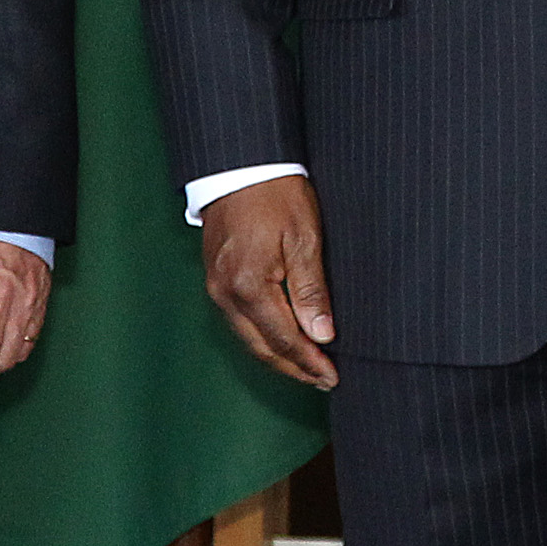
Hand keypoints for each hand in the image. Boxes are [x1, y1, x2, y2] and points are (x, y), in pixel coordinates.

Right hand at [201, 175, 336, 390]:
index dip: (309, 362)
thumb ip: (311, 291)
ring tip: (306, 367)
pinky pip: (238, 321)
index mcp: (250, 286)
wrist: (241, 165)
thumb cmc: (276, 194)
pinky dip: (262, 337)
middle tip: (322, 380)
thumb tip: (322, 335)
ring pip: (248, 338)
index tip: (331, 376)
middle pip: (262, 348)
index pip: (284, 340)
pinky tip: (280, 340)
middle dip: (293, 368)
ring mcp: (216, 288)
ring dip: (277, 356)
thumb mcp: (304, 237)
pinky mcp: (214, 279)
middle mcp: (226, 294)